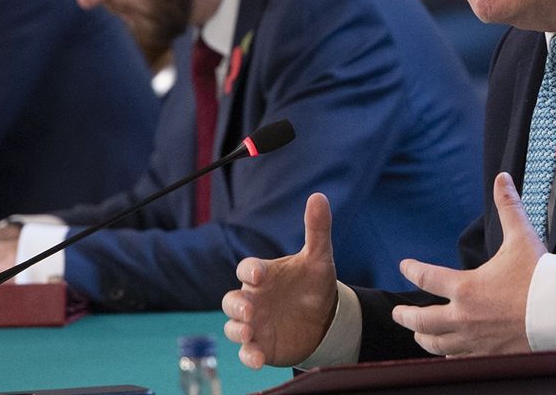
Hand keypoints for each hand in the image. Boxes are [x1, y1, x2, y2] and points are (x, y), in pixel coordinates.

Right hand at [222, 193, 338, 368]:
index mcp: (264, 275)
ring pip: (233, 326)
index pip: (247, 269)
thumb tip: (318, 196)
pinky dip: (248, 356)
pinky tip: (257, 358)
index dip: (250, 270)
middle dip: (237, 305)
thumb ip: (316, 229)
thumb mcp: (319, 258)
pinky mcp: (261, 346)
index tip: (259, 274)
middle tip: (251, 309)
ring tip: (250, 332)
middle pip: (231, 300)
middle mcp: (254, 299)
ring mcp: (255, 324)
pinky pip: (246, 352)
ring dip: (238, 329)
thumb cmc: (313, 284)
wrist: (324, 318)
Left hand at [391, 173, 543, 356]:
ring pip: (437, 344)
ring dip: (424, 338)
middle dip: (406, 315)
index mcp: (466, 288)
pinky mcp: (489, 356)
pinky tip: (447, 354)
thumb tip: (502, 179)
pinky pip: (459, 360)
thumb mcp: (522, 237)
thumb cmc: (541, 278)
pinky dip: (449, 356)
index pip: (426, 278)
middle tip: (398, 313)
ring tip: (418, 334)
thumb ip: (508, 207)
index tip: (405, 265)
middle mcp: (464, 317)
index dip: (411, 269)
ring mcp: (475, 341)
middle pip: (422, 321)